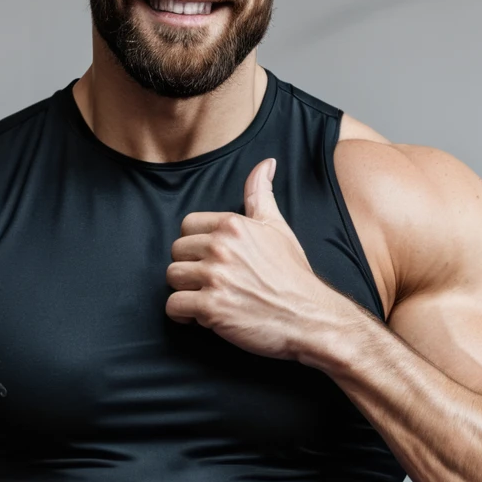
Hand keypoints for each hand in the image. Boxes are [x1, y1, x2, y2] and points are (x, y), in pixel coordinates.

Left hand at [165, 158, 343, 359]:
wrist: (309, 317)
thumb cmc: (293, 274)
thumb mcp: (278, 227)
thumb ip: (261, 194)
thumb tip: (266, 164)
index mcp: (232, 225)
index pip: (187, 226)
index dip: (198, 246)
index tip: (213, 260)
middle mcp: (220, 247)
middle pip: (176, 252)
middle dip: (190, 268)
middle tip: (212, 282)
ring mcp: (215, 277)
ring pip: (172, 277)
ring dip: (186, 291)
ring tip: (209, 298)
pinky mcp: (211, 308)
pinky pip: (174, 306)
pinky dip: (184, 315)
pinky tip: (204, 316)